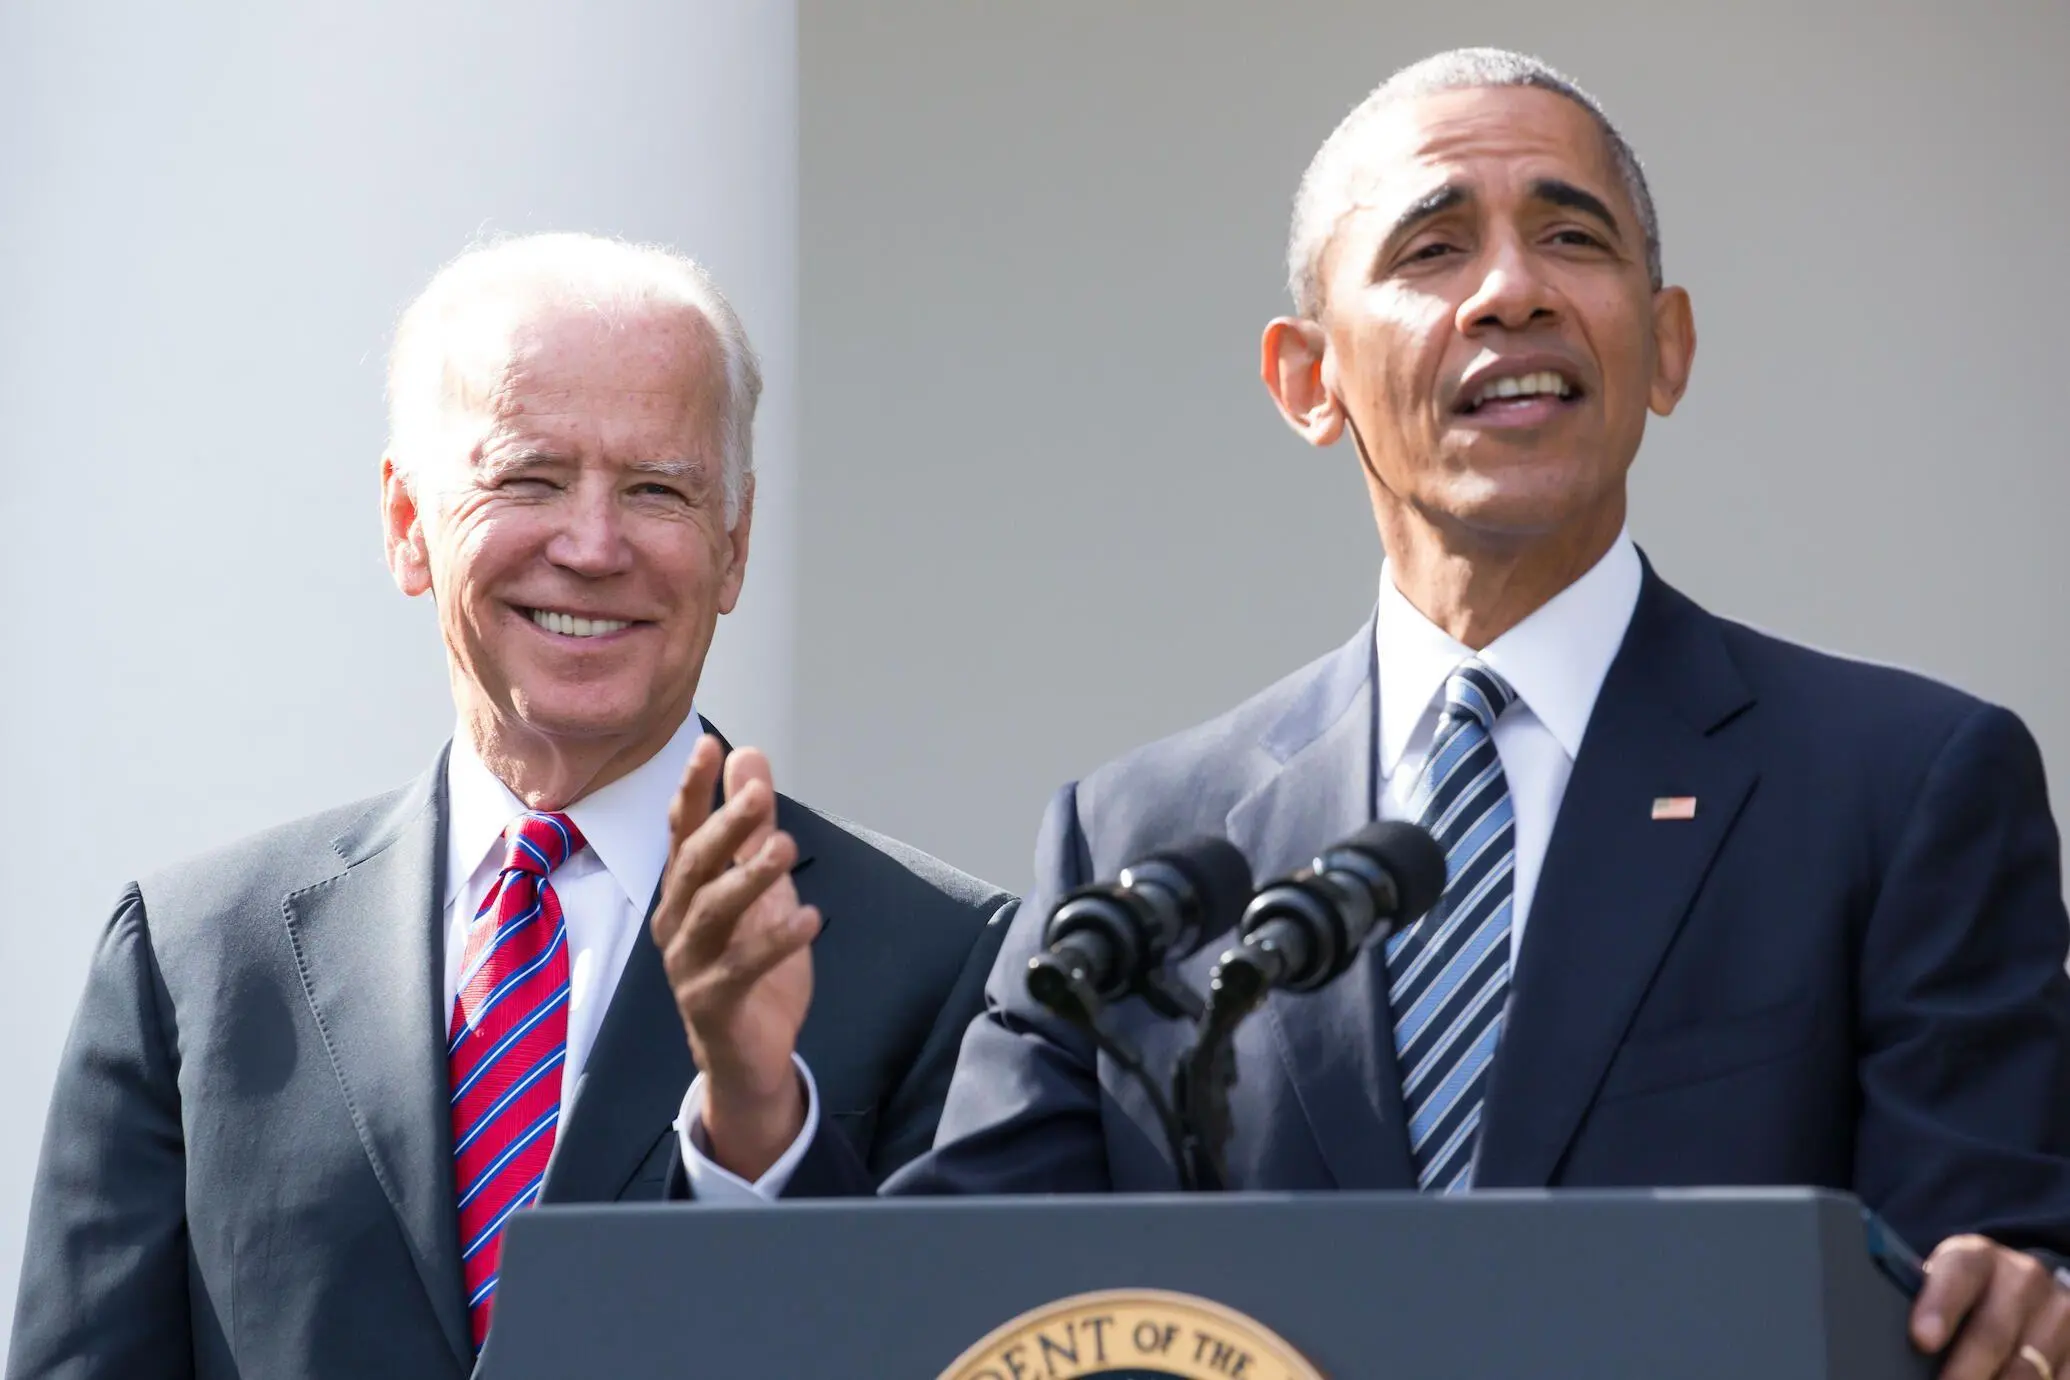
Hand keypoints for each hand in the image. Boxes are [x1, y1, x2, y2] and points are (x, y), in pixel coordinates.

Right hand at [651, 736, 820, 1180]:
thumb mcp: (759, 887)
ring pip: (712, 912)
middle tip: (760, 794)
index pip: (683, 830)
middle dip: (725, 825)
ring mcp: (688, 964)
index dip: (694, 788)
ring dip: (748, 876)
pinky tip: (810, 917)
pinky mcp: (712, 1003)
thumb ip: (753, 826)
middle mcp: (676, 922)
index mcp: (684, 891)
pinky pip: (741, 967)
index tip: (709, 745)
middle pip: (694, 864)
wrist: (747, 1055)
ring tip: (785, 847)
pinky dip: (776, 940)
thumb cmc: (750, 963)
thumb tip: (750, 757)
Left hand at [1912, 1235, 2069, 1378]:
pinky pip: (2059, 1378)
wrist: (2019, 1289)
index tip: (1922, 1339)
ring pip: (2028, 1366)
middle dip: (1966, 1369)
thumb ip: (1929, 1306)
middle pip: (1993, 1331)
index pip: (1960, 1273)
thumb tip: (1916, 1343)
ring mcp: (2056, 1311)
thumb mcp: (1943, 1284)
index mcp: (1978, 1255)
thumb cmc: (1964, 1293)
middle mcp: (2022, 1277)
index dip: (1940, 1306)